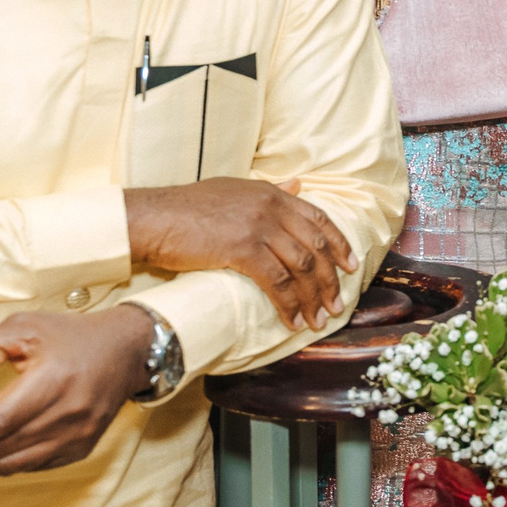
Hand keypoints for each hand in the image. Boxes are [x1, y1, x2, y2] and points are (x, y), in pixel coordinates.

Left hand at [0, 307, 152, 475]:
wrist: (125, 350)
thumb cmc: (70, 336)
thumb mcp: (20, 328)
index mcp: (52, 380)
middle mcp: (68, 414)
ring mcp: (76, 437)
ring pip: (12, 465)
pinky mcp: (80, 449)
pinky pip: (31, 467)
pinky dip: (8, 459)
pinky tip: (1, 440)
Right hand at [125, 178, 355, 330]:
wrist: (156, 216)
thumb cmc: (189, 206)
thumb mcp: (236, 189)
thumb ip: (270, 189)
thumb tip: (298, 184)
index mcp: (272, 193)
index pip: (319, 218)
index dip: (339, 244)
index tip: (351, 267)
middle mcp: (271, 207)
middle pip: (315, 246)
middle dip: (330, 279)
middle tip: (337, 305)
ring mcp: (258, 227)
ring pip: (300, 267)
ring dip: (314, 297)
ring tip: (319, 319)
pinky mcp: (241, 249)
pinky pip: (276, 282)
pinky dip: (289, 305)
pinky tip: (293, 321)